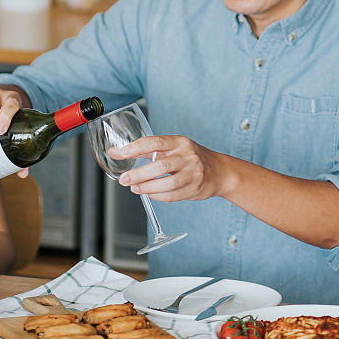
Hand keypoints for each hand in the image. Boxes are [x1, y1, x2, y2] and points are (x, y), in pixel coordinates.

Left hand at [110, 135, 225, 201]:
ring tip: (135, 188)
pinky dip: (158, 196)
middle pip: (160, 165)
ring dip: (147, 187)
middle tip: (124, 179)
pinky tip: (149, 194)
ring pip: (167, 183)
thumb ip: (150, 151)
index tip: (118, 153)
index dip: (134, 148)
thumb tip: (120, 152)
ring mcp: (193, 173)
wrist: (220, 171)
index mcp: (179, 142)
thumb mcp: (175, 148)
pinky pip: (173, 195)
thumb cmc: (191, 158)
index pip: (154, 142)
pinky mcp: (194, 188)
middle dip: (139, 174)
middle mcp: (188, 156)